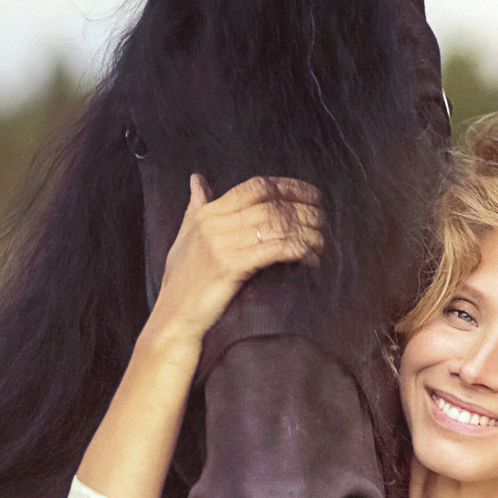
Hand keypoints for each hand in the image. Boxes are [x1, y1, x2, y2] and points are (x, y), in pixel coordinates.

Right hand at [147, 174, 321, 352]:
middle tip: (323, 218)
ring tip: (321, 240)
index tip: (312, 194)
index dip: (289, 187)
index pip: (256, 186)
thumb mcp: (186, 236)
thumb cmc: (182, 281)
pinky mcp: (231, 267)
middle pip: (271, 203)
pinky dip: (299, 250)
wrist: (173, 318)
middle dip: (304, 209)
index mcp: (208, 213)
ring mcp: (222, 245)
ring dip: (306, 231)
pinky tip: (310, 258)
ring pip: (277, 224)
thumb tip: (197, 179)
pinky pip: (274, 249)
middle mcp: (214, 224)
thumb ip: (196, 206)